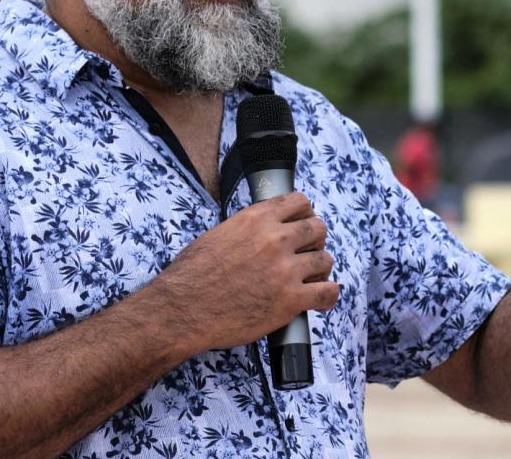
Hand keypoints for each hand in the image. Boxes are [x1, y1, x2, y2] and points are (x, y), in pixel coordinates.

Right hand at [157, 192, 338, 351]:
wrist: (183, 309)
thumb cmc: (192, 275)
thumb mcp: (218, 234)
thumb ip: (247, 229)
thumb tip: (261, 232)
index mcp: (256, 219)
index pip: (299, 202)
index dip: (304, 214)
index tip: (302, 224)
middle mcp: (274, 239)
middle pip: (317, 228)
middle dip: (314, 240)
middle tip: (306, 253)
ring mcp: (285, 270)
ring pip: (325, 259)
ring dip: (319, 268)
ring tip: (310, 278)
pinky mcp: (290, 300)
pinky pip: (326, 292)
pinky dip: (327, 296)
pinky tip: (320, 299)